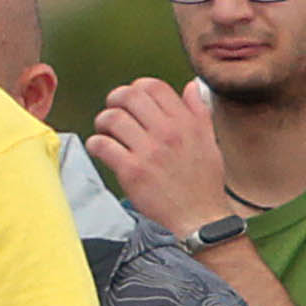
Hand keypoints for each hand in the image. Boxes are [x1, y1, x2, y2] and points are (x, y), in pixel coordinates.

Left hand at [89, 78, 232, 239]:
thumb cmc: (203, 183)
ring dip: (103, 122)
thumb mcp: (209, 141)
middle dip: (115, 100)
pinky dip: (96, 144)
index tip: (132, 99)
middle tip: (113, 111)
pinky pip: (103, 145)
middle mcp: (167, 132)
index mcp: (185, 122)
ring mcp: (148, 152)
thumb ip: (198, 112)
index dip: (137, 87)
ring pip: (112, 118)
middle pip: (129, 96)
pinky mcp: (132, 171)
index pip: (153, 86)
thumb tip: (190, 87)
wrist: (199, 218)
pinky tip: (101, 149)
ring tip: (106, 131)